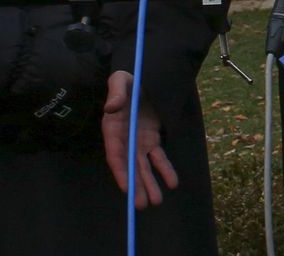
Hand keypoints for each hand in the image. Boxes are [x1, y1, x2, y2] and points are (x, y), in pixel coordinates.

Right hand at [103, 70, 178, 208]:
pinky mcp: (151, 140)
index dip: (120, 171)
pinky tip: (172, 183)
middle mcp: (124, 140)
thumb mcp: (120, 80)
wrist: (142, 79)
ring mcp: (138, 142)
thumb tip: (111, 108)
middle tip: (142, 205)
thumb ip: (116, 93)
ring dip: (149, 183)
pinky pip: (158, 157)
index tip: (126, 187)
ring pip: (143, 167)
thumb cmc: (127, 80)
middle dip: (136, 185)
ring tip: (156, 201)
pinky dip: (165, 170)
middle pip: (129, 166)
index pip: (116, 153)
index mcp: (112, 128)